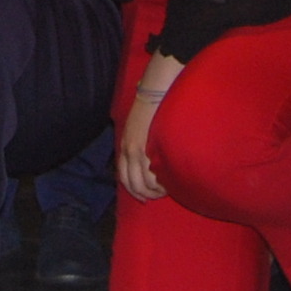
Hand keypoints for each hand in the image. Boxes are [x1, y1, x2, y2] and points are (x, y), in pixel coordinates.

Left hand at [117, 56, 181, 204]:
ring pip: (143, 183)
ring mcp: (137, 151)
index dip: (132, 189)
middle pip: (132, 184)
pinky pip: (152, 175)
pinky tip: (168, 183)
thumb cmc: (149, 107)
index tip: (143, 197)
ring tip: (166, 190)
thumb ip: (140, 141)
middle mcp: (127, 151)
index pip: (123, 176)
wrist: (154, 93)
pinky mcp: (148, 149)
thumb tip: (148, 154)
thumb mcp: (138, 127)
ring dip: (154, 191)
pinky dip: (159, 183)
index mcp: (124, 146)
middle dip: (144, 194)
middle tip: (157, 195)